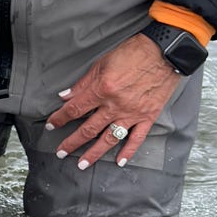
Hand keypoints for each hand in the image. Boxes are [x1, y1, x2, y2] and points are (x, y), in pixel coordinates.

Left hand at [44, 32, 180, 168]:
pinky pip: (136, 138)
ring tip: (82, 164)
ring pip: (109, 138)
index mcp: (102, 89)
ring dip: (94, 153)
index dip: (60, 118)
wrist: (165, 52)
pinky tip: (119, 162)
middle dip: (72, 142)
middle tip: (61, 152)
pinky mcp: (148, 116)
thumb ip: (84, 83)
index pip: (75, 109)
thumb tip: (65, 96)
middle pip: (88, 129)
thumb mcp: (103, 63)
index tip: (51, 125)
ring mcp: (132, 113)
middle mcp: (115, 105)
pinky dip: (128, 152)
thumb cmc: (134, 53)